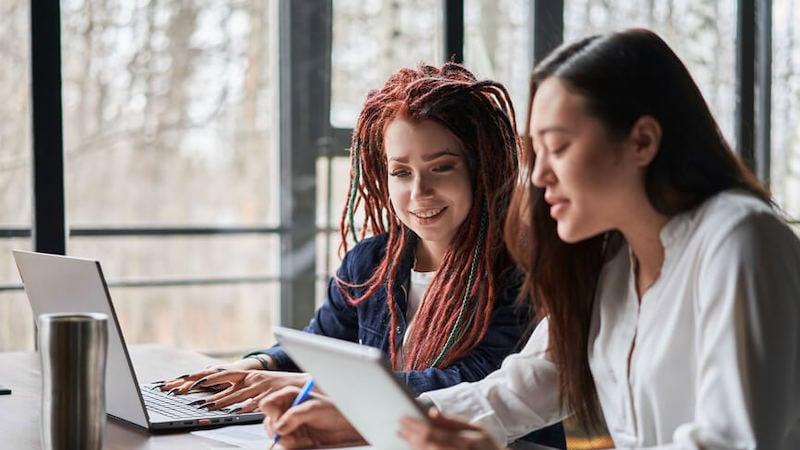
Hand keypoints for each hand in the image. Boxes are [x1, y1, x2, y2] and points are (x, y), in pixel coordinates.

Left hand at [155, 359, 309, 412]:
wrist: (305, 383)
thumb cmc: (280, 387)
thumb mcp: (260, 384)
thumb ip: (244, 390)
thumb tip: (226, 399)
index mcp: (249, 374)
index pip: (224, 374)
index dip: (207, 378)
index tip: (191, 381)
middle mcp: (253, 378)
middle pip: (226, 384)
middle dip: (207, 390)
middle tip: (192, 396)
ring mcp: (261, 387)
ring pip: (237, 395)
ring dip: (221, 402)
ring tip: (206, 407)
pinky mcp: (270, 395)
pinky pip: (255, 403)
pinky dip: (244, 407)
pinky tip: (234, 412)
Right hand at [259, 385, 365, 447]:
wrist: (345, 426)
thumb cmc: (333, 411)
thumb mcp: (314, 409)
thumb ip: (295, 416)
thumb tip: (280, 427)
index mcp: (289, 396)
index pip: (267, 404)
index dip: (272, 414)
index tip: (282, 422)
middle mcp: (286, 410)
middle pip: (269, 424)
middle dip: (282, 433)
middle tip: (295, 436)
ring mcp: (289, 425)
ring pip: (276, 437)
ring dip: (291, 442)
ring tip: (307, 439)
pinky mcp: (293, 438)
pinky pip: (284, 446)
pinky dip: (295, 447)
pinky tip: (309, 442)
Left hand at [398, 408, 500, 449]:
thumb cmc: (488, 446)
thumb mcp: (476, 428)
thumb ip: (453, 421)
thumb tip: (431, 412)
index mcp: (463, 441)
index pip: (431, 432)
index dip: (414, 425)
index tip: (404, 418)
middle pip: (424, 444)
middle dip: (410, 434)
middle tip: (400, 425)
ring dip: (412, 443)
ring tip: (404, 434)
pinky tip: (414, 445)